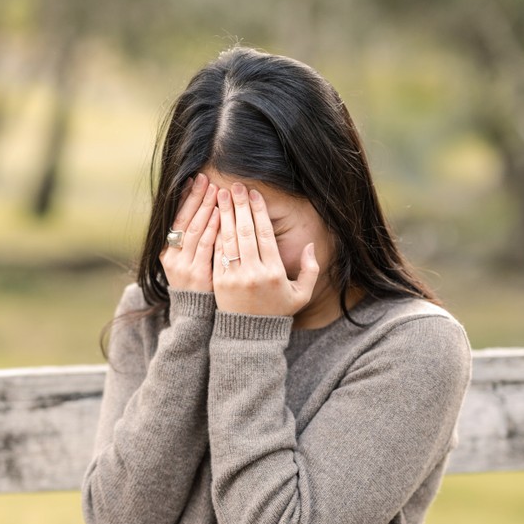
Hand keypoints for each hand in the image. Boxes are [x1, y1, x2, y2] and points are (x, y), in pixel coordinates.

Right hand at [159, 173, 219, 292]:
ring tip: (215, 190)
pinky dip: (213, 228)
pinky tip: (220, 214)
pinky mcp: (198, 275)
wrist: (196, 318)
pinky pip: (206, 247)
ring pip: (195, 231)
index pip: (175, 218)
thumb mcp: (187, 263)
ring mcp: (184, 267)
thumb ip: (191, 240)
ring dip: (206, 208)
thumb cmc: (197, 286)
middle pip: (185, 220)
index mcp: (166, 252)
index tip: (193, 179)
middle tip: (205, 178)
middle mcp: (172, 258)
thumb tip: (200, 209)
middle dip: (196, 197)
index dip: (184, 198)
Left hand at [213, 182, 318, 315]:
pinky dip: (215, 234)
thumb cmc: (277, 312)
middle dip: (239, 206)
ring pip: (228, 239)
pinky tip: (213, 218)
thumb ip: (310, 270)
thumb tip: (311, 246)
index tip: (254, 194)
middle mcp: (254, 273)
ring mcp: (234, 277)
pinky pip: (217, 253)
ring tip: (221, 195)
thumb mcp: (301, 295)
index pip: (265, 235)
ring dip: (224, 215)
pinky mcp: (219, 282)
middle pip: (245, 232)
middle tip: (235, 187)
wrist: (249, 337)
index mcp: (274, 273)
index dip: (259, 212)